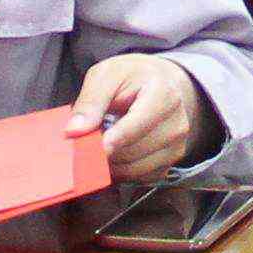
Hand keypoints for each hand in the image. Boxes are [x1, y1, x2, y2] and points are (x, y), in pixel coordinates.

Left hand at [70, 54, 210, 180]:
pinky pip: (140, 178)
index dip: (111, 140)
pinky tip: (116, 153)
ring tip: (102, 143)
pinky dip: (122, 171)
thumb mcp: (107, 75)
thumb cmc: (133, 77)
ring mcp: (177, 146)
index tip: (90, 147)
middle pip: (133, 151)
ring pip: (135, 169)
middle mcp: (177, 123)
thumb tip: (75, 130)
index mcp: (164, 94)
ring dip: (111, 163)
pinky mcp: (170, 163)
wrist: (160, 84)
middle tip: (88, 139)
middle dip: (105, 150)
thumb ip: (91, 100)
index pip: (136, 126)